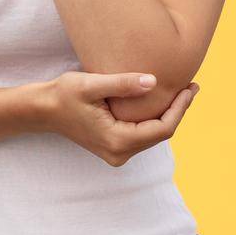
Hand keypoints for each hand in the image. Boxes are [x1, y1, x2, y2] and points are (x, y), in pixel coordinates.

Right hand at [39, 70, 200, 166]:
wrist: (43, 110)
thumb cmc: (64, 94)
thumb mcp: (91, 84)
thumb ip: (123, 84)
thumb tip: (153, 81)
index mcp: (117, 140)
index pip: (162, 129)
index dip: (180, 108)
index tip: (191, 87)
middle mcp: (120, 153)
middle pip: (161, 133)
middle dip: (178, 110)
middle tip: (192, 85)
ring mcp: (117, 153)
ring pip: (154, 135)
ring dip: (169, 114)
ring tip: (181, 90)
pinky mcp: (115, 147)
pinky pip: (144, 134)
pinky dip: (155, 118)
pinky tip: (161, 100)